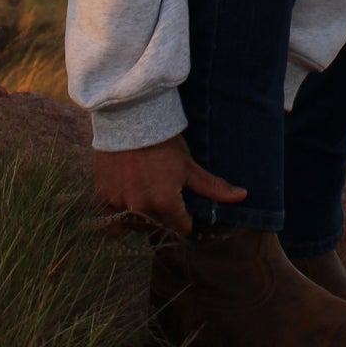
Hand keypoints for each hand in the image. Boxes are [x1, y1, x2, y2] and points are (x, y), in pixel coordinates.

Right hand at [93, 134, 245, 237]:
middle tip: (161, 194)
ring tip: (143, 194)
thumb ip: (213, 186)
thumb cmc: (163, 141)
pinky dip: (116, 218)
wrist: (128, 118)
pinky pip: (110, 223)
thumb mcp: (189, 165)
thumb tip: (243, 196)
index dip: (184, 217)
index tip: (181, 204)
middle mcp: (142, 208)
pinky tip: (124, 202)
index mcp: (166, 203)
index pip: (180, 228)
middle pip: (157, 228)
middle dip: (162, 216)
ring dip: (140, 218)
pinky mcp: (102, 198)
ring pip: (134, 226)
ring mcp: (120, 204)